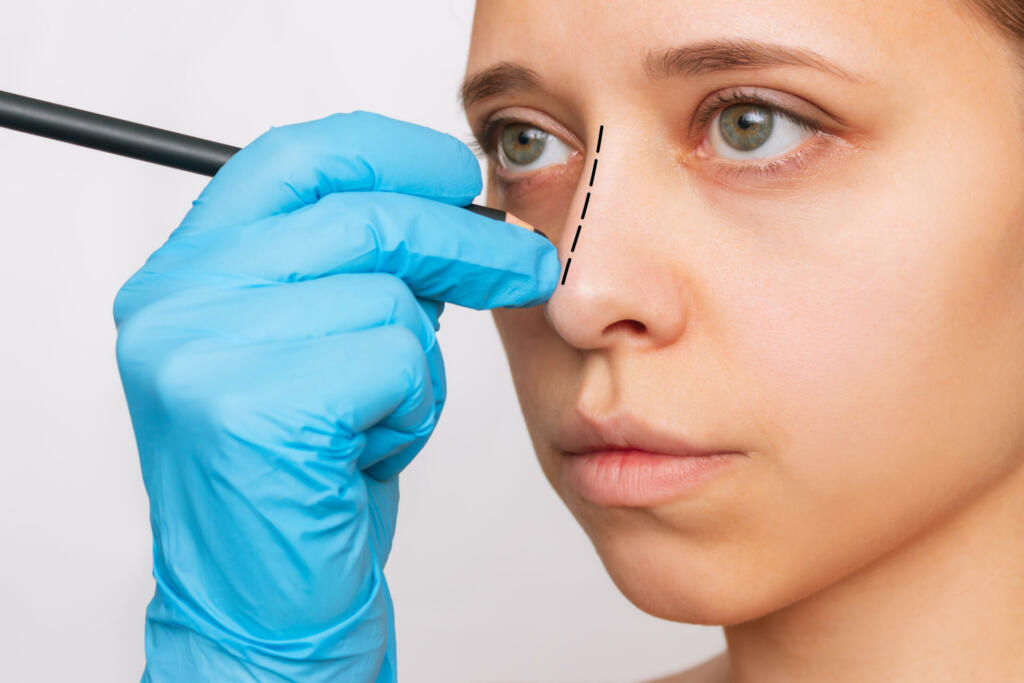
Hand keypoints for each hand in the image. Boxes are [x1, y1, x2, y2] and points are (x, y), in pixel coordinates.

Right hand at [113, 111, 557, 681]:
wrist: (266, 599)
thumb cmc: (307, 471)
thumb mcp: (323, 343)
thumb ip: (359, 267)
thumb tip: (452, 203)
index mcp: (184, 274)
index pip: (292, 159)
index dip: (388, 151)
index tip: (458, 172)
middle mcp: (174, 304)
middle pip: (358, 218)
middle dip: (464, 240)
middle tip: (527, 264)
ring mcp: (202, 355)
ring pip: (385, 296)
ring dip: (417, 360)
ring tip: (380, 414)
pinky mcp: (252, 410)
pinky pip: (393, 359)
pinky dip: (411, 405)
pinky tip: (368, 448)